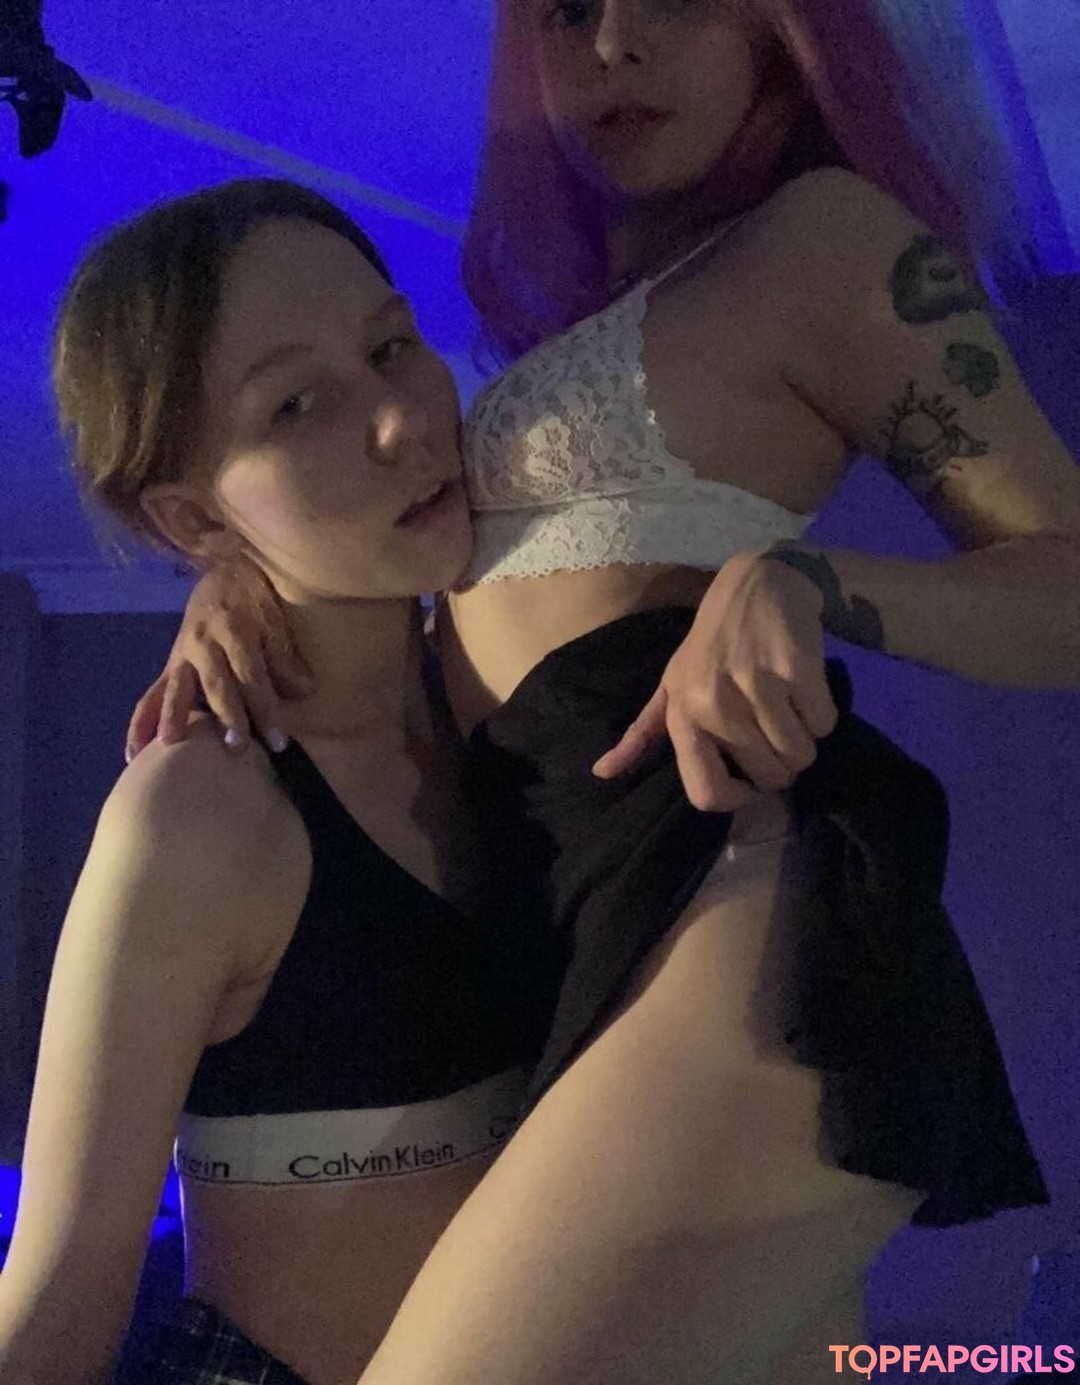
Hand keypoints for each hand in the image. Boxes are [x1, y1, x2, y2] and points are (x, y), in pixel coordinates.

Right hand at [125, 556, 313, 760]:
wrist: (225, 571)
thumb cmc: (256, 601)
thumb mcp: (275, 621)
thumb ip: (285, 658)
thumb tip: (303, 692)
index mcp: (233, 629)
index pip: (250, 676)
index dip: (265, 709)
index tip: (278, 741)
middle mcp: (202, 642)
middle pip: (215, 685)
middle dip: (226, 718)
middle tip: (236, 749)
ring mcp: (181, 655)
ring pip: (176, 689)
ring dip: (174, 718)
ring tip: (170, 748)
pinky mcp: (170, 666)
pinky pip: (151, 695)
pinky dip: (142, 724)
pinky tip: (136, 752)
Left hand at [592, 551, 838, 810]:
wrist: (757, 583)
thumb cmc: (710, 646)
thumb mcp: (671, 684)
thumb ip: (643, 733)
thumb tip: (602, 773)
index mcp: (683, 713)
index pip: (707, 793)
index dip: (739, 799)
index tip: (750, 781)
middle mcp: (715, 702)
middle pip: (769, 778)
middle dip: (781, 764)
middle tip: (775, 729)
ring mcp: (757, 684)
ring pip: (800, 756)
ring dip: (803, 739)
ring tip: (787, 708)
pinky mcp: (797, 668)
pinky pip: (824, 724)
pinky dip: (821, 714)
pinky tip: (803, 688)